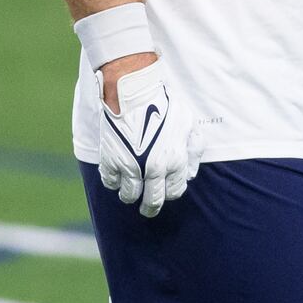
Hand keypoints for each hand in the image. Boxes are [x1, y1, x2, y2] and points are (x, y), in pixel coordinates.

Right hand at [97, 58, 199, 217]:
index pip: (173, 192)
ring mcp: (131, 167)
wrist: (133, 93)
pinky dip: (113, 181)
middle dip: (150, 208)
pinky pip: (110, 182)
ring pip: (129, 195)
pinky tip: (116, 174)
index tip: (163, 190)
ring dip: (129, 195)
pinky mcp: (111, 160)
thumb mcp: (187, 122)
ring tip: (129, 191)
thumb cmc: (163, 104)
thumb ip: (192, 148)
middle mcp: (154, 169)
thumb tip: (190, 172)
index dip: (168, 192)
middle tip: (147, 209)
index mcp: (175, 161)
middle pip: (152, 201)